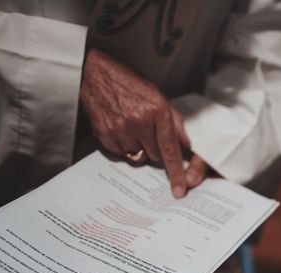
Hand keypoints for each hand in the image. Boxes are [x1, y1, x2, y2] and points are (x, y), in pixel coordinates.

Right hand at [80, 49, 208, 197]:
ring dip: (138, 147)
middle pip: (156, 156)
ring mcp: (120, 129)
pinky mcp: (105, 134)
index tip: (180, 190)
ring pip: (138, 157)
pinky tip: (120, 128)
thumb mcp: (159, 97)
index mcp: (157, 111)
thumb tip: (185, 145)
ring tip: (132, 127)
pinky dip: (122, 145)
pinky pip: (120, 153)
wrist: (95, 74)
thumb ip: (175, 122)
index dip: (176, 172)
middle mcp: (140, 121)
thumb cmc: (129, 84)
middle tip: (147, 131)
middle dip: (155, 148)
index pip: (170, 149)